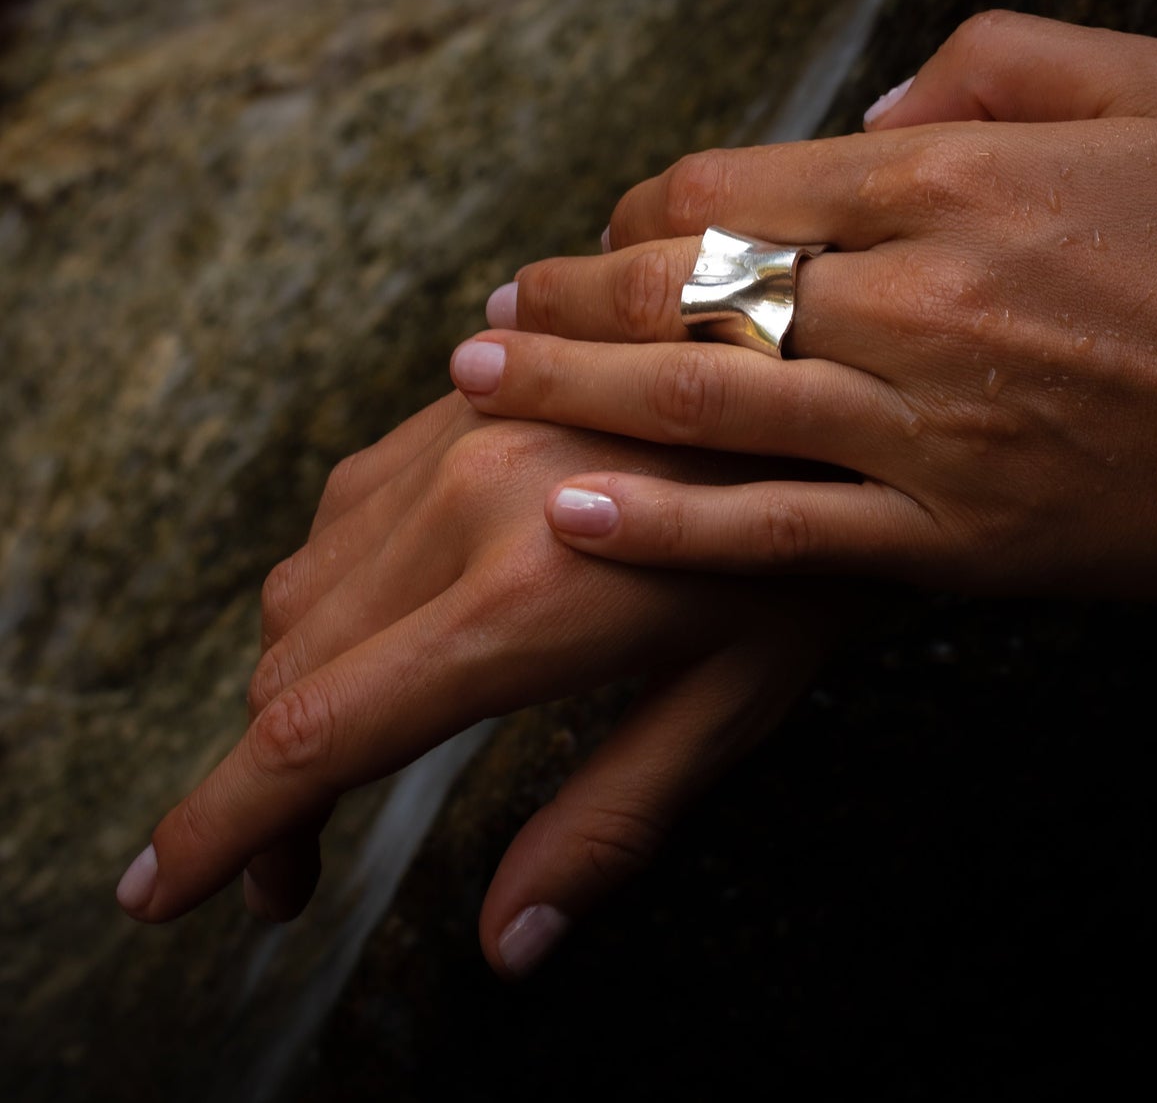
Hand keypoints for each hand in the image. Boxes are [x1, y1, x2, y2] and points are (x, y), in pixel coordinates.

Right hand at [116, 395, 823, 977]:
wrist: (839, 370)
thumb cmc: (823, 549)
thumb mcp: (737, 699)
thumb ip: (611, 820)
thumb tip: (506, 944)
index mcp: (527, 599)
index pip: (320, 734)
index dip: (219, 828)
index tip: (157, 894)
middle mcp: (468, 501)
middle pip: (291, 665)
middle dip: (260, 783)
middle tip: (289, 871)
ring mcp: (464, 432)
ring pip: (307, 583)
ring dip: (294, 686)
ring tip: (337, 759)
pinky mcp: (473, 395)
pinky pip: (350, 506)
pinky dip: (334, 590)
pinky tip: (384, 627)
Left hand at [451, 13, 1156, 612]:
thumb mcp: (1150, 82)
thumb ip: (990, 62)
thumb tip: (862, 111)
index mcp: (954, 180)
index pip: (736, 187)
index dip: (644, 207)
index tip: (605, 227)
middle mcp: (919, 299)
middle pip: (690, 290)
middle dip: (572, 292)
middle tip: (489, 303)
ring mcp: (929, 428)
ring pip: (706, 404)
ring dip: (575, 390)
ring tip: (481, 378)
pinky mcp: (956, 538)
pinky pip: (782, 533)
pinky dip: (670, 527)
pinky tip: (576, 511)